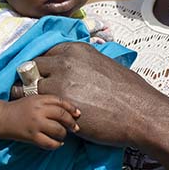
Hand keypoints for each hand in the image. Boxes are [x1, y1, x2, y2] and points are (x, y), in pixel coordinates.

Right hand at [0, 94, 80, 149]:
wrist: (3, 118)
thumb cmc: (20, 108)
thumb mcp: (34, 100)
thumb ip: (49, 102)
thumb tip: (70, 112)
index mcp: (39, 99)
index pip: (60, 102)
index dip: (71, 108)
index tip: (77, 114)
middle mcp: (39, 110)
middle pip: (62, 115)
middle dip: (71, 123)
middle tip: (75, 128)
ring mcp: (36, 124)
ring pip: (58, 130)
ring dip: (64, 134)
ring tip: (63, 135)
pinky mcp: (32, 136)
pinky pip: (50, 143)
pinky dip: (57, 144)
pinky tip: (57, 143)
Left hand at [21, 42, 164, 148]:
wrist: (140, 113)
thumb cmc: (129, 92)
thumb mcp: (104, 65)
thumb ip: (84, 64)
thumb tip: (76, 72)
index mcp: (76, 50)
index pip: (45, 54)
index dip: (42, 69)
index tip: (44, 80)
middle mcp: (65, 61)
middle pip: (31, 67)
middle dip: (31, 81)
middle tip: (37, 96)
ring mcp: (59, 81)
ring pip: (28, 87)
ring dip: (31, 97)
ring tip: (37, 109)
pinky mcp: (59, 102)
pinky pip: (35, 105)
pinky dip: (37, 112)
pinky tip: (43, 119)